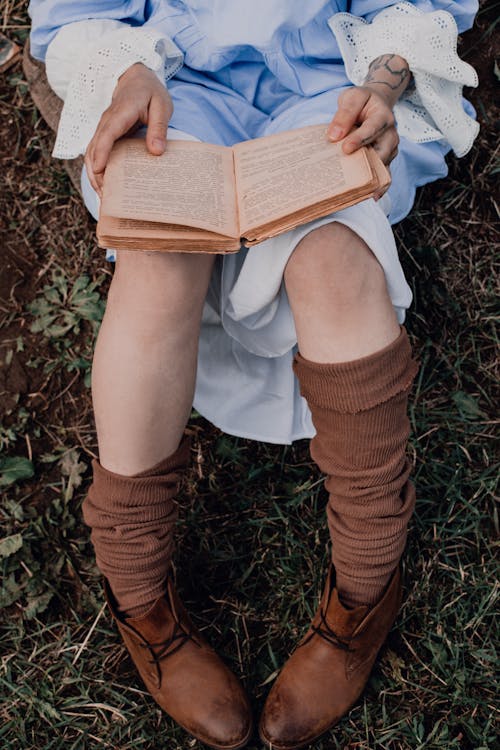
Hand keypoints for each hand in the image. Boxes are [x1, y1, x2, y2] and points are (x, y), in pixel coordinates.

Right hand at [85, 63, 172, 194]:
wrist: (135, 78)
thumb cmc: (150, 92)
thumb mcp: (162, 106)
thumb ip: (158, 128)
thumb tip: (156, 151)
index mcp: (121, 113)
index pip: (106, 134)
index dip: (101, 152)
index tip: (99, 170)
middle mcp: (107, 122)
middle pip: (93, 148)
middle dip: (95, 173)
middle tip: (104, 196)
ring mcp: (103, 129)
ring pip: (91, 153)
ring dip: (94, 175)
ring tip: (103, 197)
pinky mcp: (105, 135)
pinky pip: (96, 153)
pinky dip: (97, 170)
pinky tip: (105, 186)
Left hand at [327, 55, 410, 196]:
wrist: (375, 105)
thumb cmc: (361, 102)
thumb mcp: (351, 97)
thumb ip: (343, 114)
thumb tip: (334, 136)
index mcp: (383, 116)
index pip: (372, 128)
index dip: (359, 139)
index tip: (345, 148)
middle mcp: (390, 135)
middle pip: (381, 152)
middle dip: (367, 165)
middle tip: (351, 179)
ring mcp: (389, 150)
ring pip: (383, 167)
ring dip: (372, 180)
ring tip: (359, 194)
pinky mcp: (385, 161)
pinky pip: (383, 176)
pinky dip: (377, 187)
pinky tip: (369, 197)